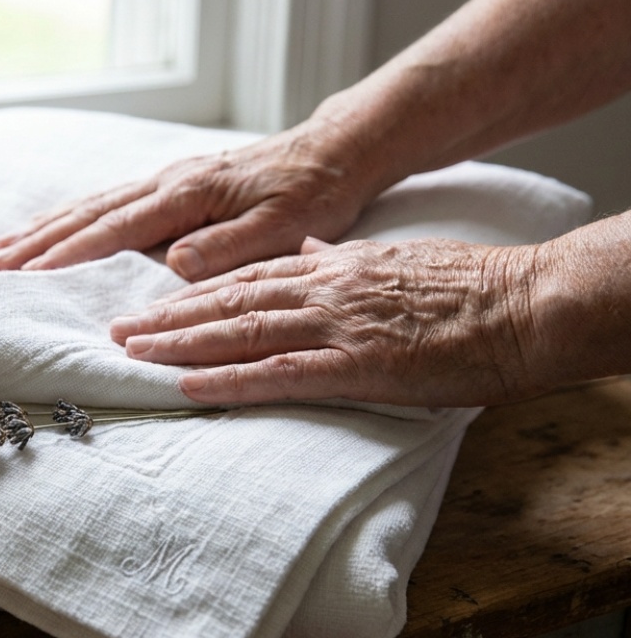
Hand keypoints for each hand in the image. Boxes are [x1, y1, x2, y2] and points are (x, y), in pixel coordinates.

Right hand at [0, 125, 373, 281]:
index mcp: (189, 194)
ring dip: (49, 227)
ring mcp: (167, 179)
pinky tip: (57, 226)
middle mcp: (168, 182)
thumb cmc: (311, 193)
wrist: (331, 153)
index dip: (72, 255)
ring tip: (6, 247)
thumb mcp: (283, 226)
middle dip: (42, 241)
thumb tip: (173, 264)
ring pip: (95, 203)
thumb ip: (227, 246)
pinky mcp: (172, 183)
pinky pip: (111, 200)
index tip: (31, 276)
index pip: (117, 229)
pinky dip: (75, 215)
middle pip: (92, 213)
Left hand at [108, 237, 553, 407]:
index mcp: (332, 268)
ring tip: (131, 353)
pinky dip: (228, 379)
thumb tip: (308, 251)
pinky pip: (278, 374)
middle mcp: (322, 290)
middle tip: (117, 330)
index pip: (247, 277)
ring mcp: (335, 326)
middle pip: (228, 301)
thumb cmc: (467, 288)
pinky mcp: (354, 365)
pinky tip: (187, 386)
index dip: (194, 292)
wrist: (522, 305)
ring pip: (239, 331)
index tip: (154, 302)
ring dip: (179, 343)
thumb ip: (342, 259)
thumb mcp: (394, 259)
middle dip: (167, 316)